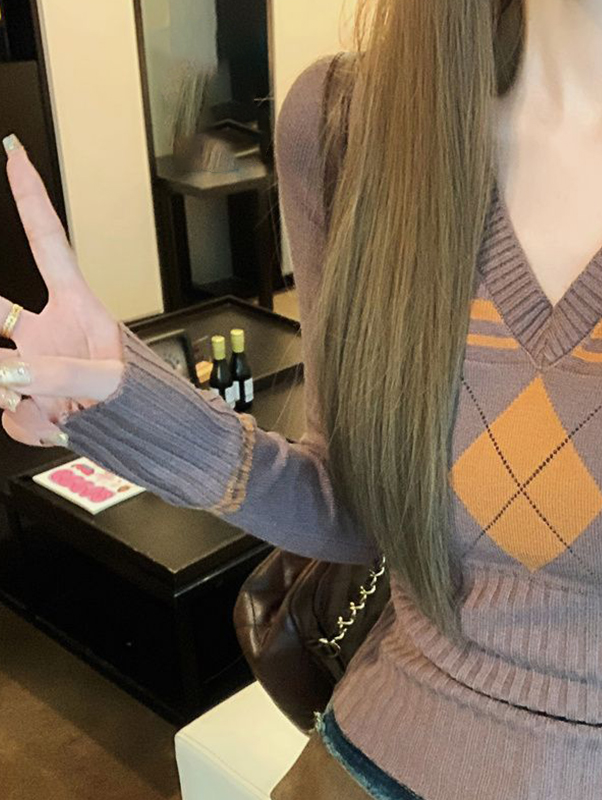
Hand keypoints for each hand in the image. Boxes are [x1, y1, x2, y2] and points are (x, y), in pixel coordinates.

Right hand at [0, 134, 124, 446]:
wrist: (154, 440)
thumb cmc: (148, 397)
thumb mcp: (111, 381)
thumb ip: (57, 375)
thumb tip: (5, 373)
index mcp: (77, 307)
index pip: (48, 243)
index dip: (31, 197)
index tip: (15, 153)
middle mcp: (48, 332)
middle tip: (1, 345)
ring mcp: (35, 367)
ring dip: (18, 399)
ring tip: (63, 410)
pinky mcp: (29, 401)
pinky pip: (9, 414)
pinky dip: (30, 425)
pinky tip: (61, 425)